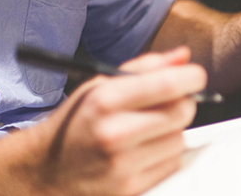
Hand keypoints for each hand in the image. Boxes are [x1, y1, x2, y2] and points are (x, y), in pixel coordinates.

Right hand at [30, 47, 205, 194]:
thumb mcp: (100, 86)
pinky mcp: (131, 188)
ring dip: (172, 132)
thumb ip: (145, 68)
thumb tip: (183, 57)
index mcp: (106, 101)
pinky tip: (142, 152)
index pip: (168, 84)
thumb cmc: (78, 123)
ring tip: (146, 131)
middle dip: (182, 104)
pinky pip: (172, 164)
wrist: (45, 171)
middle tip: (168, 103)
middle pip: (182, 112)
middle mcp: (115, 133)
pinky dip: (165, 155)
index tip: (195, 77)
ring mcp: (123, 165)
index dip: (191, 77)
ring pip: (180, 139)